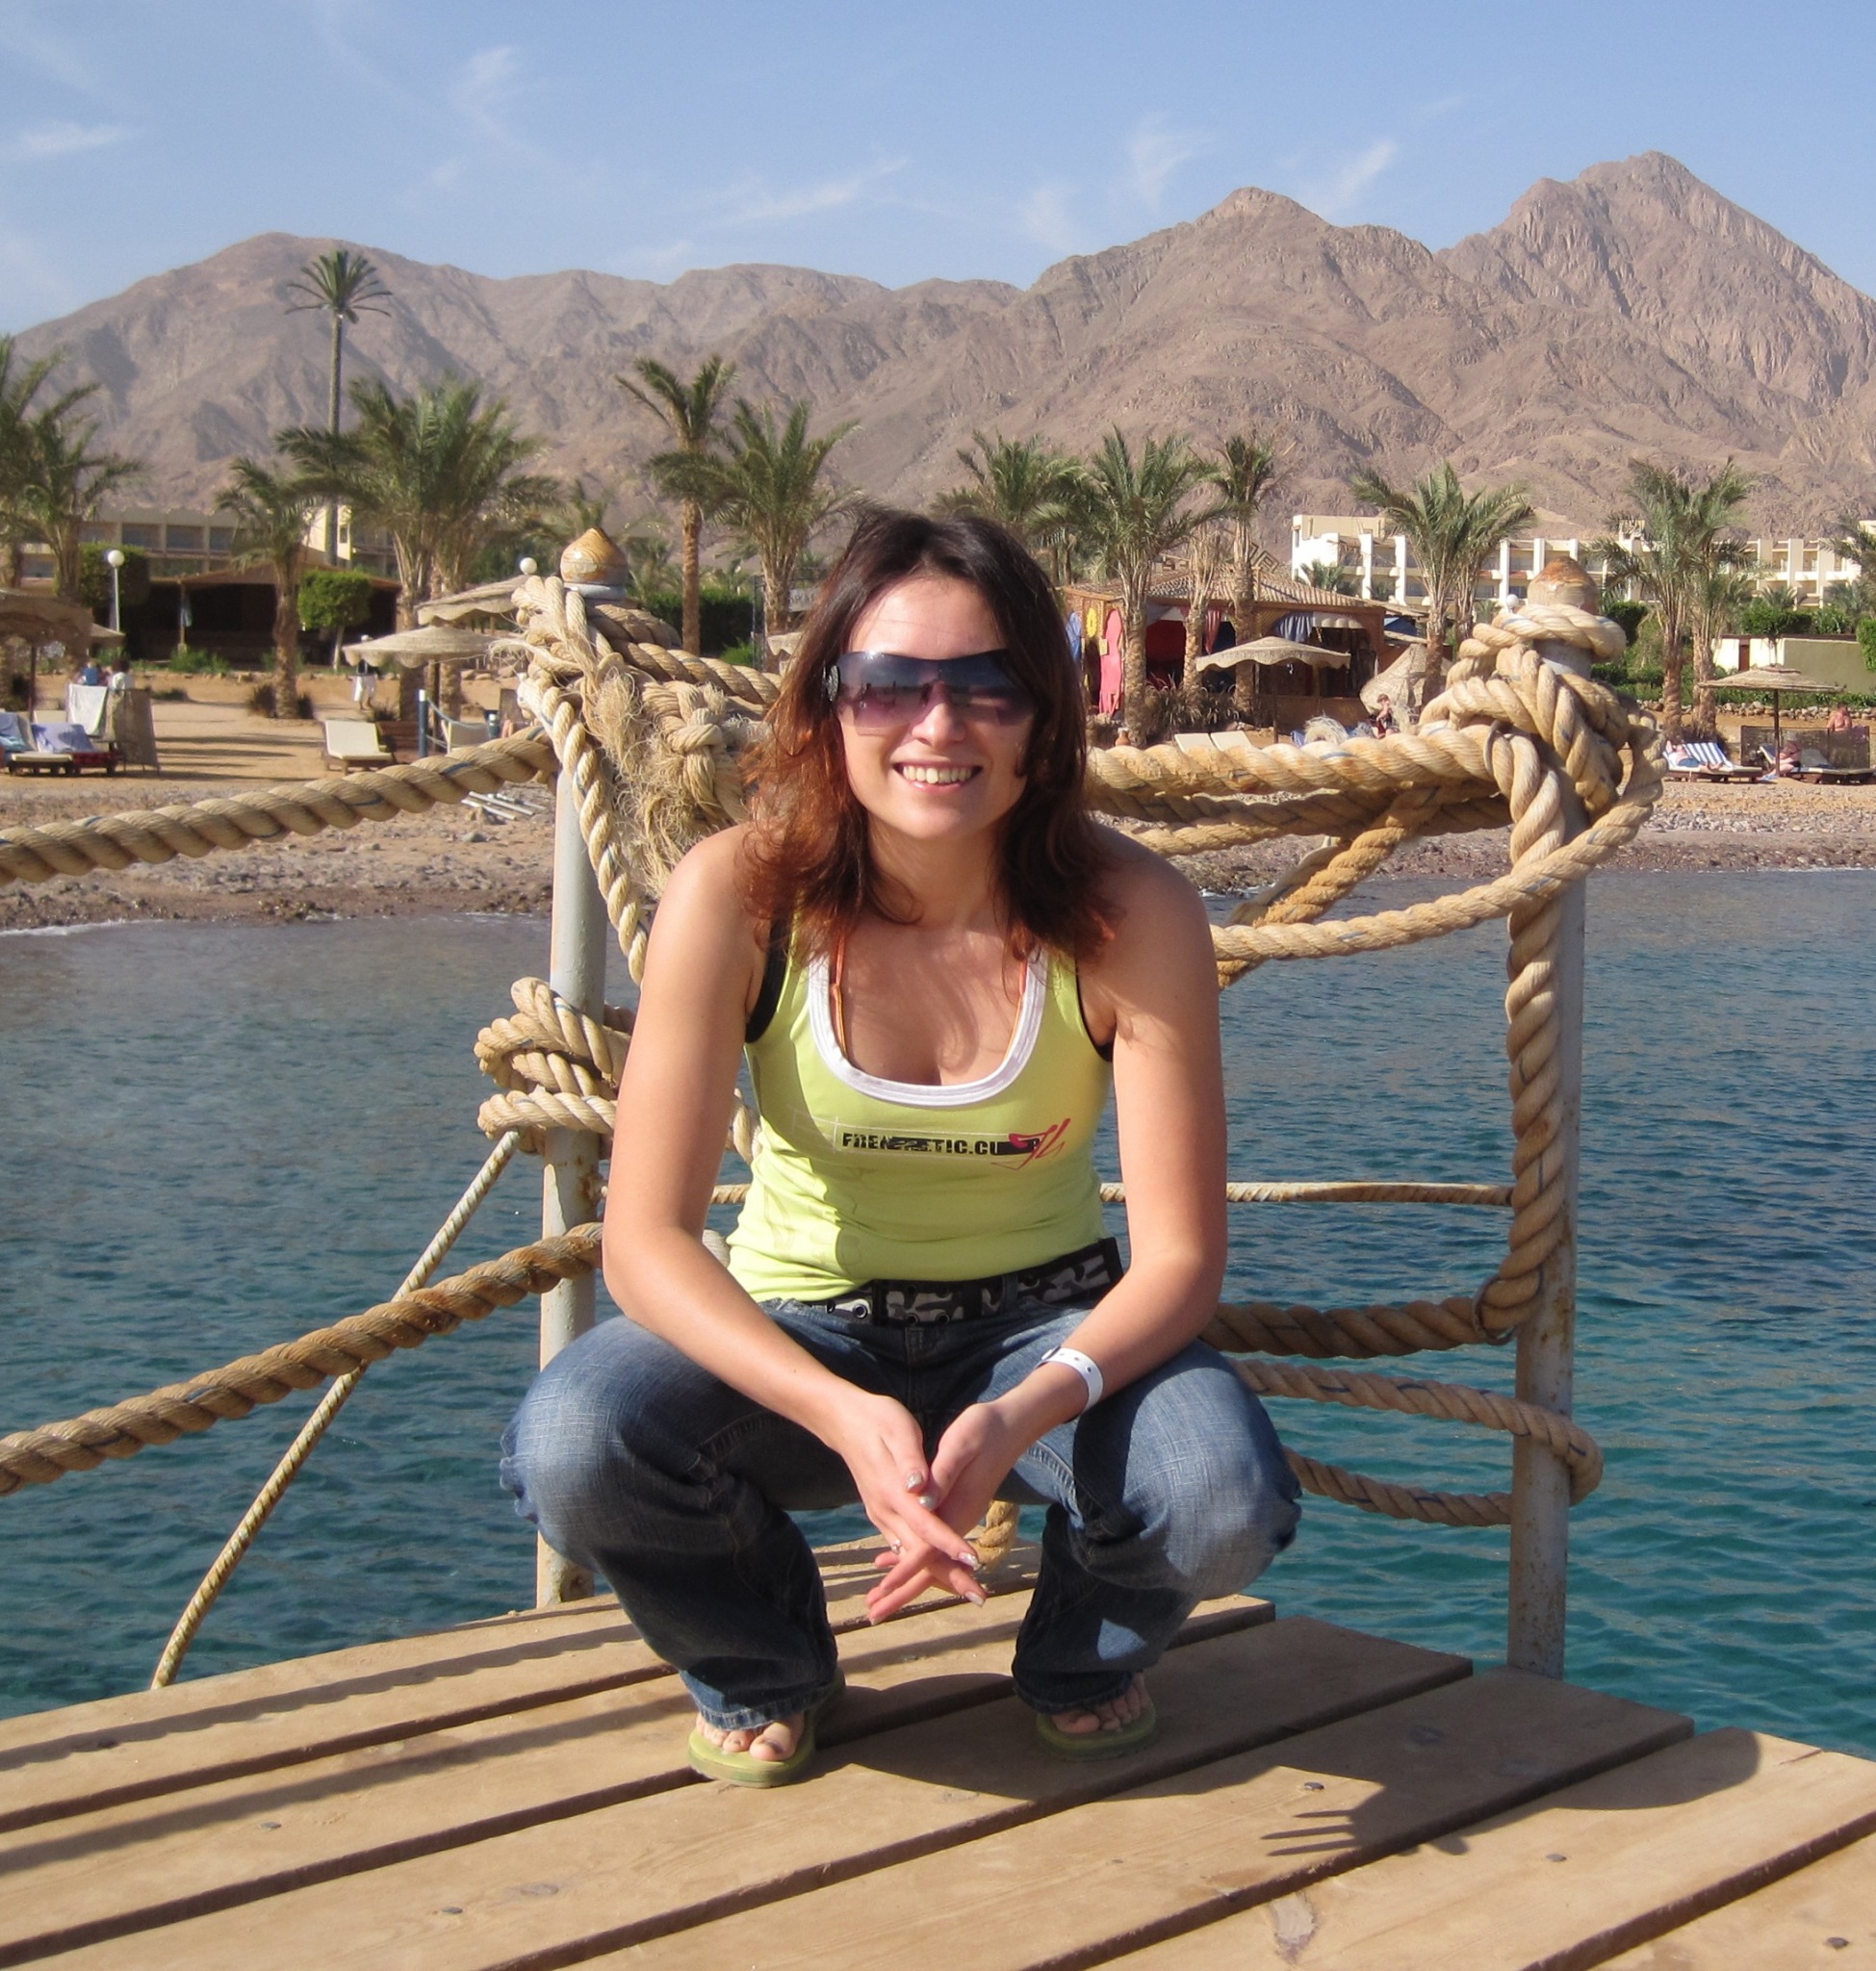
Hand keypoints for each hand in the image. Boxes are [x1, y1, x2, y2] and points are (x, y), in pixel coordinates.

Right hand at [821, 1389, 983, 1605]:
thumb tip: (920, 1487)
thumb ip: (910, 1461)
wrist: (843, 1419)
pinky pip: (903, 1547)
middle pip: (919, 1552)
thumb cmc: (877, 1418)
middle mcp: (885, 1510)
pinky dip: (921, 1564)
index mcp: (892, 1491)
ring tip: (968, 1589)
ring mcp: (880, 1514)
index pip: (926, 1525)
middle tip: (980, 1595)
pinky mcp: (881, 1513)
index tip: (974, 1560)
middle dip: (949, 1575)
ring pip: (911, 1554)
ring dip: (937, 1573)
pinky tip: (938, 1573)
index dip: (949, 1543)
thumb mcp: (898, 1429)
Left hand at [864, 1400, 1027, 1621]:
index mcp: (958, 1507)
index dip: (905, 1571)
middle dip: (901, 1592)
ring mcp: (958, 1517)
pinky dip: (910, 1559)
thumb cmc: (984, 1429)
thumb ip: (943, 1474)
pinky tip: (888, 1561)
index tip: (884, 1591)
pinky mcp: (955, 1510)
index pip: (929, 1550)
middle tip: (872, 1615)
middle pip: (929, 1567)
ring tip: (876, 1601)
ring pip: (930, 1560)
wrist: (1011, 1426)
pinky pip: (932, 1545)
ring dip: (904, 1582)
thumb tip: (922, 1500)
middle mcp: (959, 1519)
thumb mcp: (961, 1444)